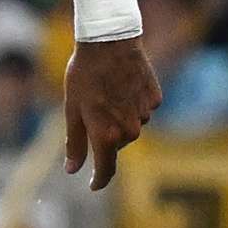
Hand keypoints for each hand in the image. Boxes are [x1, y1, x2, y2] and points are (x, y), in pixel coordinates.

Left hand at [61, 36, 162, 191]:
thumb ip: (75, 143)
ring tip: (107, 91)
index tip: (93, 185)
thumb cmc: (85, 75)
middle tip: (92, 108)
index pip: (106, 169)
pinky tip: (122, 85)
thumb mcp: (72, 110)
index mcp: (106, 135)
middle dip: (104, 133)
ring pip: (130, 126)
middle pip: (116, 144)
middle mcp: (129, 130)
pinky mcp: (155, 99)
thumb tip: (73, 170)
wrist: (110, 41)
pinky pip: (142, 109)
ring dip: (118, 117)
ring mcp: (144, 114)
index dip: (98, 180)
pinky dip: (131, 102)